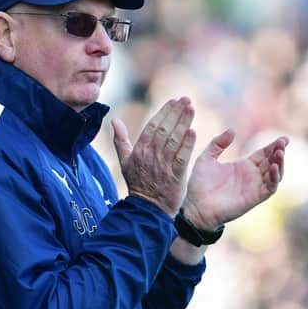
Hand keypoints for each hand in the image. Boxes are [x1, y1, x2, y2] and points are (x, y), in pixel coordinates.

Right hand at [112, 98, 196, 217]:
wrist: (146, 208)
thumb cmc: (137, 183)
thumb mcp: (124, 161)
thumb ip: (120, 140)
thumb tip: (114, 120)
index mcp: (139, 150)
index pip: (153, 126)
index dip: (164, 112)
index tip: (173, 100)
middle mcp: (151, 155)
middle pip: (164, 129)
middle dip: (176, 113)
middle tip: (186, 99)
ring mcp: (163, 165)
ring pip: (174, 140)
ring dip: (183, 123)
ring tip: (191, 109)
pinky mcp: (175, 176)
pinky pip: (181, 157)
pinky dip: (187, 144)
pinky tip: (193, 132)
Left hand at [182, 129, 288, 230]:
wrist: (196, 206)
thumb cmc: (200, 184)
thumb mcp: (206, 158)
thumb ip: (217, 143)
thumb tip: (232, 130)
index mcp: (243, 166)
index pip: (263, 154)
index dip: (273, 146)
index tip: (283, 138)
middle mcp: (251, 176)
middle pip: (272, 161)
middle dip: (279, 151)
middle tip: (282, 142)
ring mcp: (254, 187)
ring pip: (275, 174)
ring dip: (279, 163)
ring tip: (279, 152)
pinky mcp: (254, 198)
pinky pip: (270, 188)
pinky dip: (274, 177)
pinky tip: (273, 167)